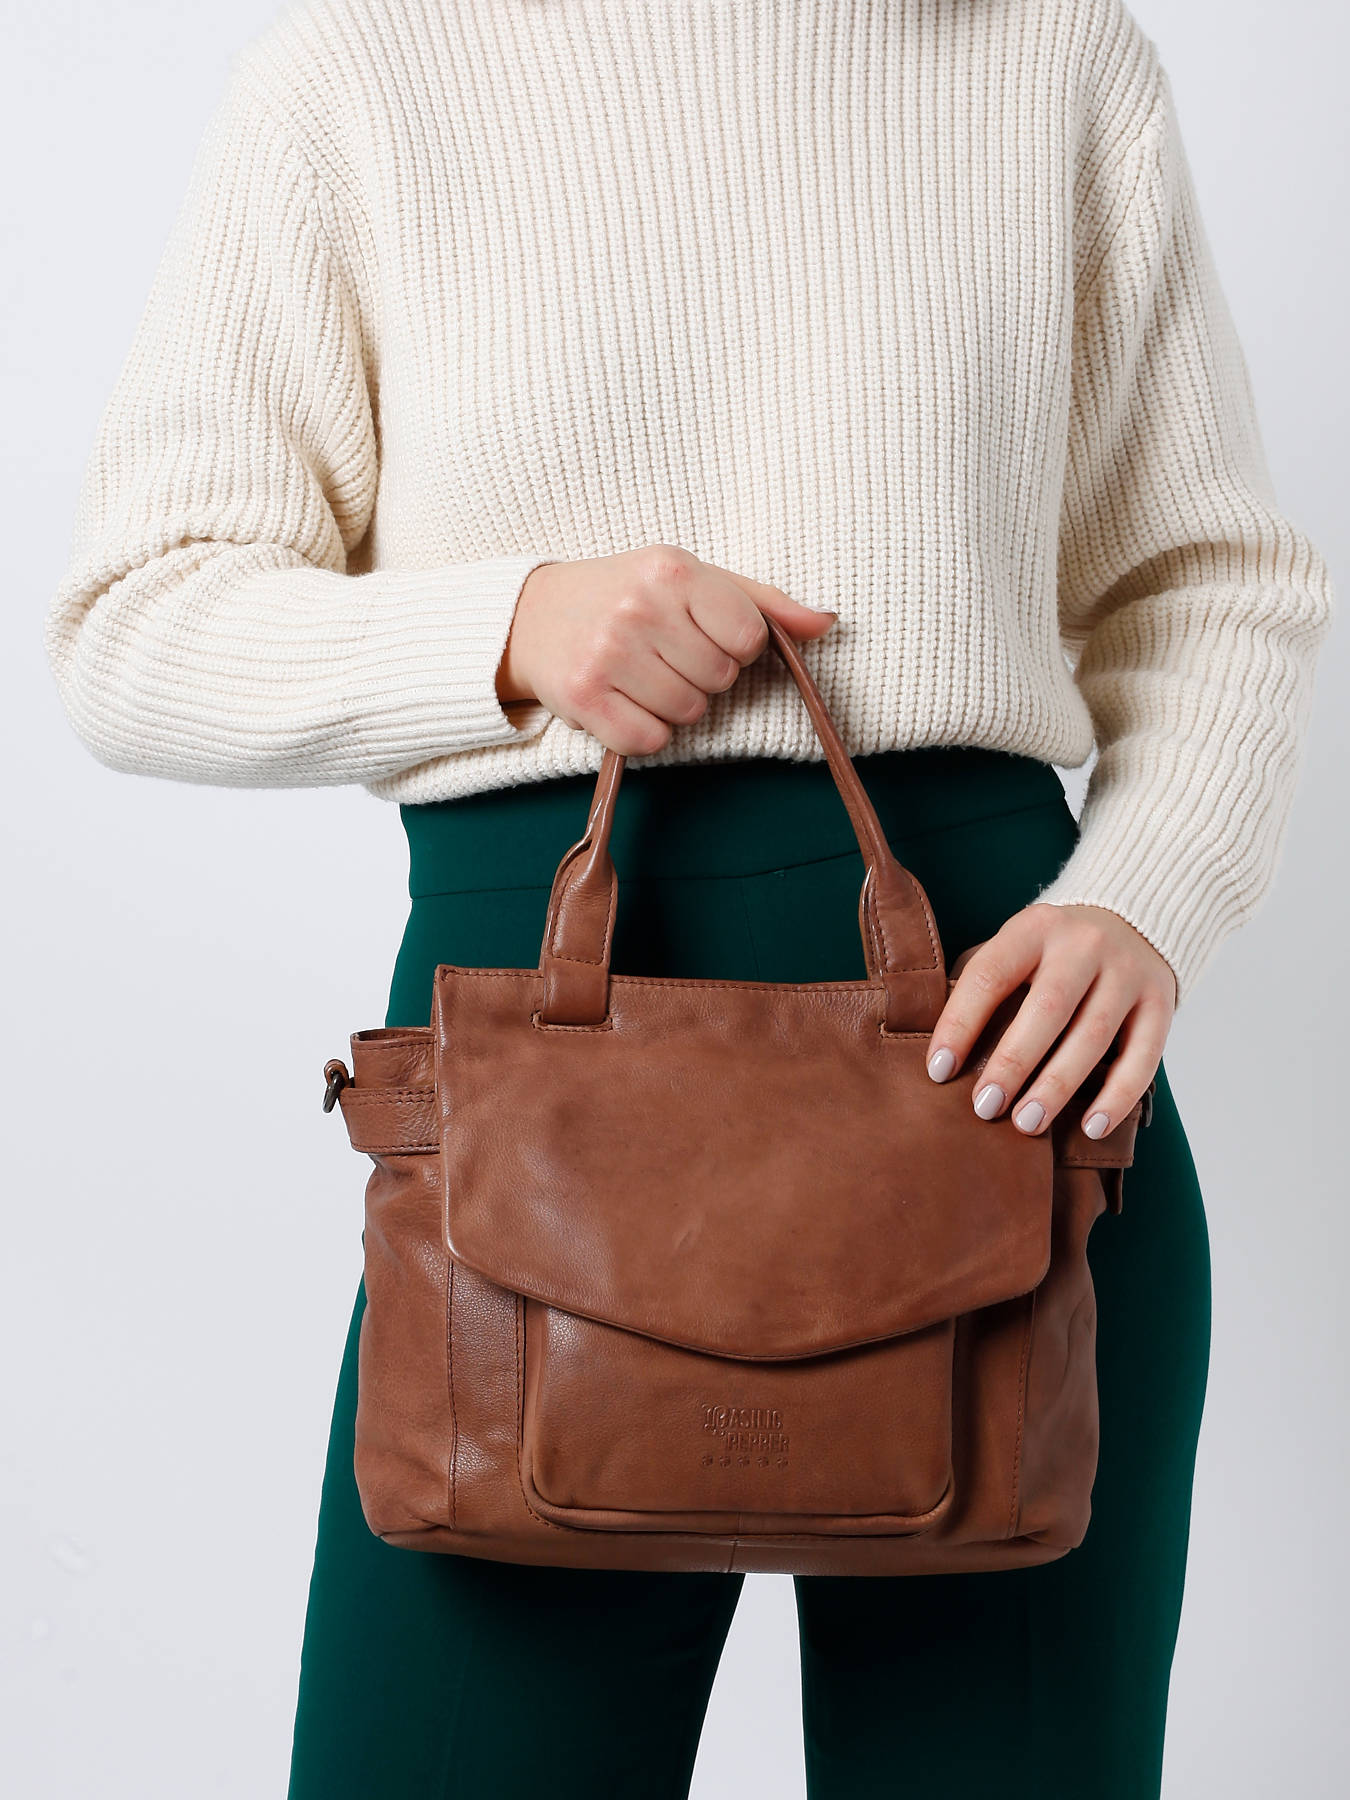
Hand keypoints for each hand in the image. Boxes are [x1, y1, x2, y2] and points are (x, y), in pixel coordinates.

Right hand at [495, 544, 835, 754]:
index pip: (750, 637)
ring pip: (688, 713)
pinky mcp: (584, 697)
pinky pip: (650, 741)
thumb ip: (763, 603)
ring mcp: (608, 653)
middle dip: (702, 676)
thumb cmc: (627, 595)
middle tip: (664, 656)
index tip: (701, 635)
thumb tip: (828, 622)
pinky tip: (623, 701)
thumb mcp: (692, 580)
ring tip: (642, 676)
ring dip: (674, 706)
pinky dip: (643, 732)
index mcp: (673, 570)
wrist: (533, 615)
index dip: (736, 647)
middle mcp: (639, 608)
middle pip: (720, 680)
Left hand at [925, 903, 1177, 1138]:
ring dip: (1057, 1086)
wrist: (1135, 918)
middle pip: (1046, 1009)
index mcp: (1034, 928)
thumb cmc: (1053, 952)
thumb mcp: (1017, 948)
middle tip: (985, 1107)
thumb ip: (985, 987)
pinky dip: (1118, 1097)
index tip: (938, 1071)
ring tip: (1027, 1124)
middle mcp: (1083, 945)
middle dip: (1012, 1063)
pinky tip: (1092, 1127)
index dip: (960, 1024)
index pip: (990, 975)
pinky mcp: (1161, 1003)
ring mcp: (1127, 972)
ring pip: (1092, 1036)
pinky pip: (1142, 1057)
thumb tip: (943, 1055)